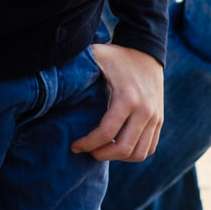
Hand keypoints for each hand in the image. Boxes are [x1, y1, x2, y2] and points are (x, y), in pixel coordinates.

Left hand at [72, 45, 163, 161]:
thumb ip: (77, 66)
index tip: (75, 145)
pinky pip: (149, 148)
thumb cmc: (116, 56)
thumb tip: (50, 75)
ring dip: (118, 158)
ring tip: (102, 150)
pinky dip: (133, 153)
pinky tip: (117, 146)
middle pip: (123, 149)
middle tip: (87, 151)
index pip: (107, 133)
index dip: (88, 144)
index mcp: (127, 98)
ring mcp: (155, 117)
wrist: (146, 51)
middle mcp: (145, 110)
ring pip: (139, 154)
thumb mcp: (96, 56)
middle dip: (101, 154)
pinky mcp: (159, 120)